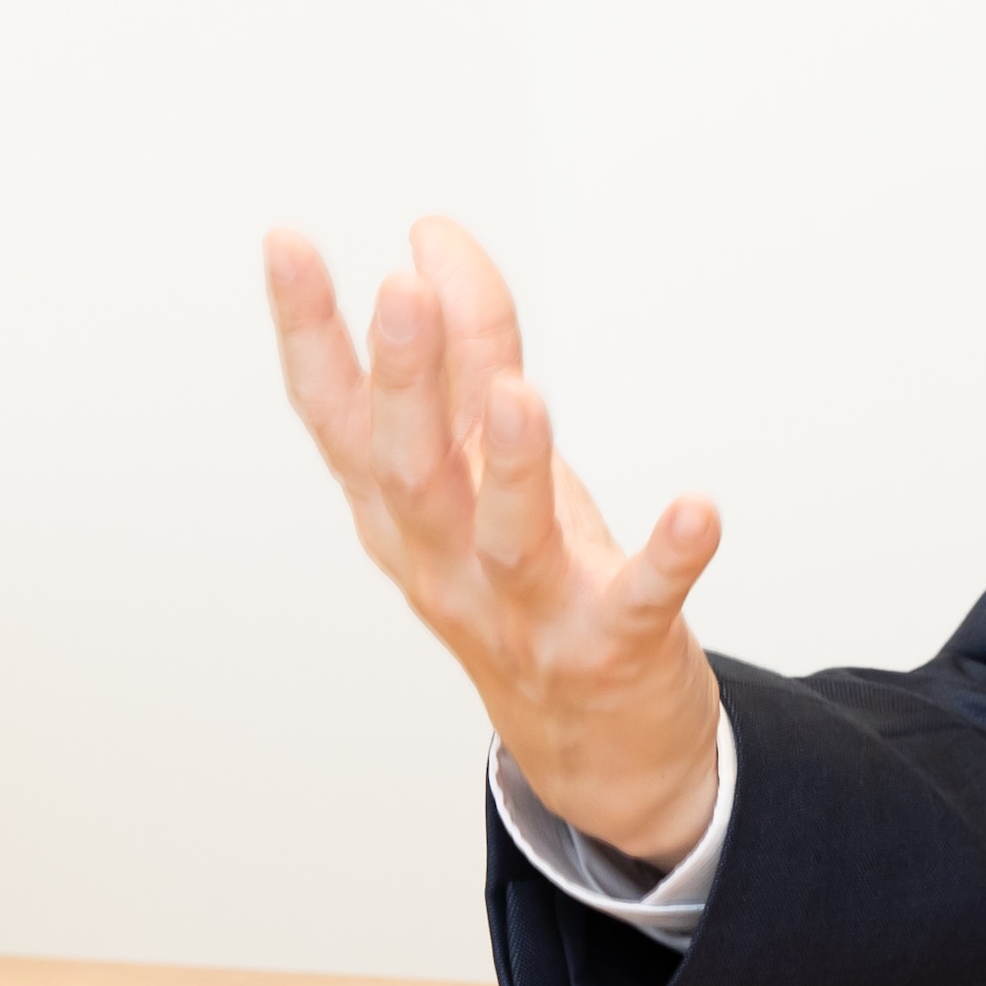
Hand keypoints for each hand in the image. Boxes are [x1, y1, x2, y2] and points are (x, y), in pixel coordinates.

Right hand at [263, 220, 725, 862]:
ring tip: (522, 392)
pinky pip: (638, 601)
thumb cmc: (530, 579)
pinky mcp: (611, 648)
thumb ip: (468, 351)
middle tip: (400, 291)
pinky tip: (698, 509)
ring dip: (511, 465)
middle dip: (405, 380)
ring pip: (506, 538)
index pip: (338, 416)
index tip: (287, 242)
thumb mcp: (487, 463)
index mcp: (404, 512)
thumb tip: (432, 235)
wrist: (592, 750)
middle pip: (410, 469)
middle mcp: (447, 561)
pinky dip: (666, 557)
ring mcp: (526, 612)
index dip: (309, 333)